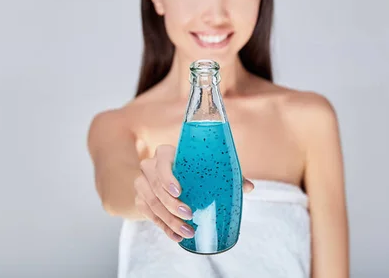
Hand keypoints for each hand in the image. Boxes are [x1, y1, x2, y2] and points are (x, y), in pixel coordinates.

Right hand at [133, 144, 253, 241]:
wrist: (169, 181)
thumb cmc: (191, 171)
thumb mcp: (206, 170)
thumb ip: (227, 175)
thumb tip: (248, 187)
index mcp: (166, 153)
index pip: (161, 160)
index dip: (168, 176)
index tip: (180, 192)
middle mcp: (150, 166)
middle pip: (155, 185)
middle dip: (172, 204)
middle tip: (189, 215)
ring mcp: (142, 183)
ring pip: (151, 202)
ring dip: (169, 219)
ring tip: (187, 231)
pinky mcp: (140, 200)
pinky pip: (148, 215)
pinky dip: (163, 227)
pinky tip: (176, 236)